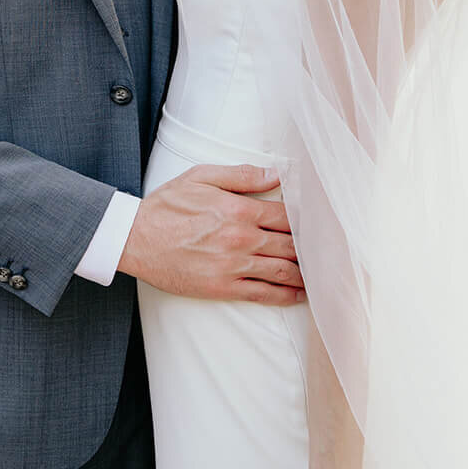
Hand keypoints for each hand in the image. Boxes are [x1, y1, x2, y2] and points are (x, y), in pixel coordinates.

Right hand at [119, 163, 305, 303]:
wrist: (135, 239)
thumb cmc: (167, 205)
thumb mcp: (201, 177)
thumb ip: (241, 175)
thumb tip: (276, 173)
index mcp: (239, 209)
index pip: (288, 215)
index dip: (309, 218)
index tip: (323, 221)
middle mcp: (242, 239)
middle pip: (292, 244)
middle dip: (314, 246)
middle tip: (332, 249)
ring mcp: (234, 266)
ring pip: (284, 271)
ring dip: (307, 272)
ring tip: (323, 272)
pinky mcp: (223, 287)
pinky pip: (264, 294)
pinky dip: (287, 295)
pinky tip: (300, 294)